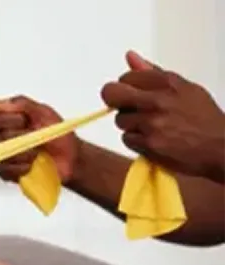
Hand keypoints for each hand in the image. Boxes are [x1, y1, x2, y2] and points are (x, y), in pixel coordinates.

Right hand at [0, 95, 82, 182]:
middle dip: (21, 139)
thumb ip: (22, 104)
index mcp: (10, 120)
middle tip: (36, 140)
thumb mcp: (45, 113)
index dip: (12, 121)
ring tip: (37, 154)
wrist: (70, 158)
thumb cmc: (58, 136)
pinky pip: (3, 170)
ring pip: (2, 154)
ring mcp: (4, 154)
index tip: (26, 121)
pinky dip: (18, 169)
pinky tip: (30, 166)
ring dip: (23, 155)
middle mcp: (3, 137)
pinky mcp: (7, 171)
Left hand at [101, 50, 224, 180]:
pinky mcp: (149, 143)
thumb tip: (130, 57)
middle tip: (128, 107)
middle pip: (113, 94)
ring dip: (130, 124)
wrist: (220, 146)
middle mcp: (159, 100)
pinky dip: (136, 141)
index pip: (126, 77)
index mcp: (168, 83)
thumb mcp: (185, 88)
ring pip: (120, 119)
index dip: (126, 86)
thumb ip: (153, 73)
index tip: (133, 92)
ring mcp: (152, 122)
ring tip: (151, 126)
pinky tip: (152, 139)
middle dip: (116, 100)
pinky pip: (126, 138)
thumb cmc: (203, 118)